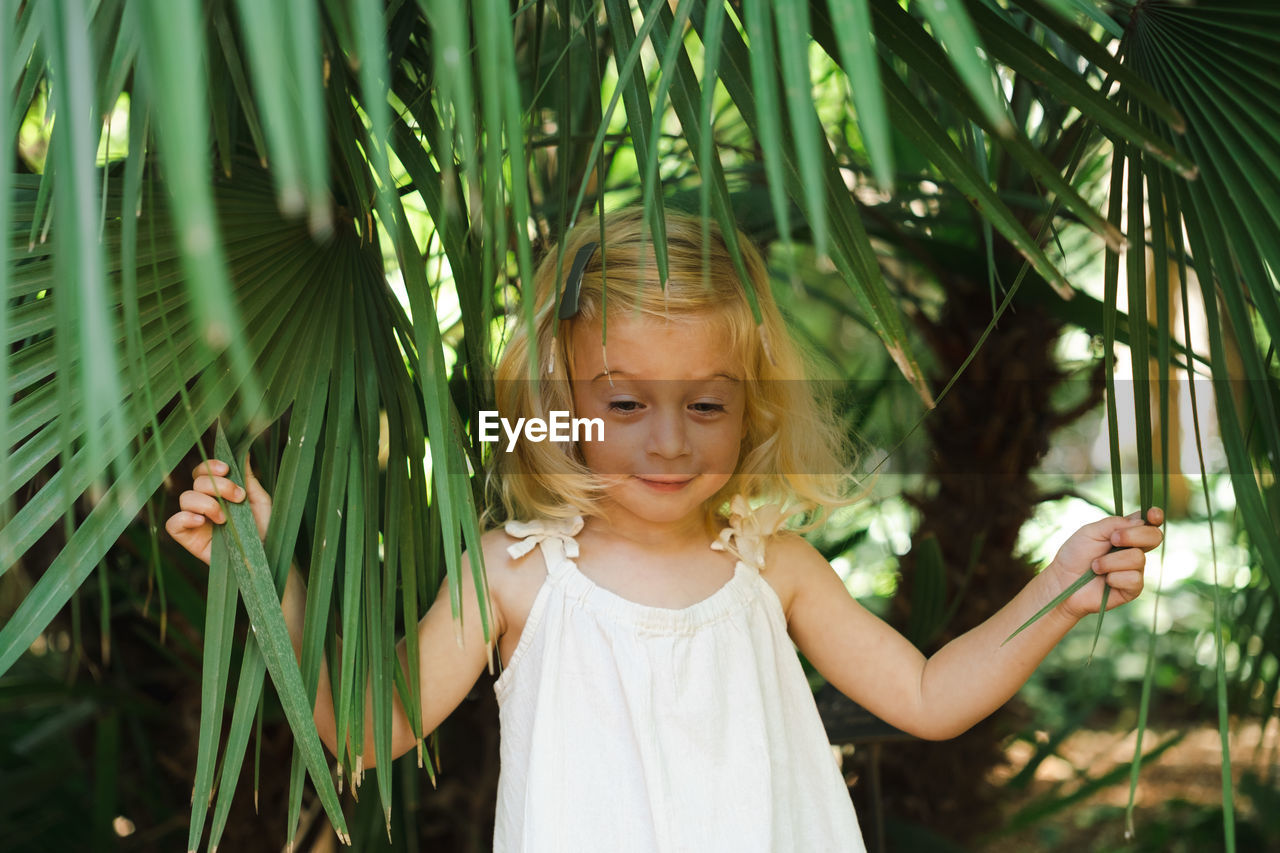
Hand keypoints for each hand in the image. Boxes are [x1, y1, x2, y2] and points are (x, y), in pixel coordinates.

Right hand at [165, 456, 272, 564]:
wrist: (265, 555)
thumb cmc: (264, 528)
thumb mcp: (259, 499)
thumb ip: (246, 476)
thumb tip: (242, 448)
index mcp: (219, 492)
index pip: (204, 471)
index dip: (210, 466)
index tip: (226, 470)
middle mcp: (204, 503)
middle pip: (196, 482)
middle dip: (218, 486)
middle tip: (238, 498)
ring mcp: (195, 520)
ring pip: (185, 498)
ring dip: (207, 503)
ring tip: (225, 518)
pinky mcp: (188, 538)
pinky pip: (172, 523)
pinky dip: (183, 518)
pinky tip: (201, 522)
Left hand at [1047, 507, 1164, 620]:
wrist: (1063, 581)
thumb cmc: (1075, 555)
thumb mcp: (1091, 532)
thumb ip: (1114, 524)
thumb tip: (1141, 522)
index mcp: (1126, 533)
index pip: (1148, 522)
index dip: (1155, 517)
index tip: (1152, 515)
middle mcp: (1134, 549)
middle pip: (1154, 537)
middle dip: (1133, 536)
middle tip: (1112, 540)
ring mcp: (1135, 569)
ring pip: (1138, 558)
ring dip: (1111, 561)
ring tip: (1095, 566)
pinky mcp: (1133, 588)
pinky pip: (1134, 578)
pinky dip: (1114, 578)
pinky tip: (1105, 581)